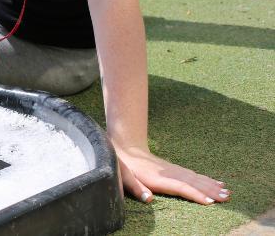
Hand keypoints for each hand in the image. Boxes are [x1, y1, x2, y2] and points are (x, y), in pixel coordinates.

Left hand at [114, 142, 230, 204]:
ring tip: (226, 192)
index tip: (209, 202)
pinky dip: (206, 180)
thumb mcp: (125, 177)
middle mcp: (170, 174)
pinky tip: (216, 182)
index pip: (181, 187)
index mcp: (159, 179)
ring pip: (196, 178)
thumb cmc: (125, 167)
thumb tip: (148, 198)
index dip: (195, 194)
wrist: (126, 149)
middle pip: (193, 182)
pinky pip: (194, 175)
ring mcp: (174, 170)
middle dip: (210, 191)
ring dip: (212, 185)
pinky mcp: (175, 169)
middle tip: (226, 198)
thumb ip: (136, 188)